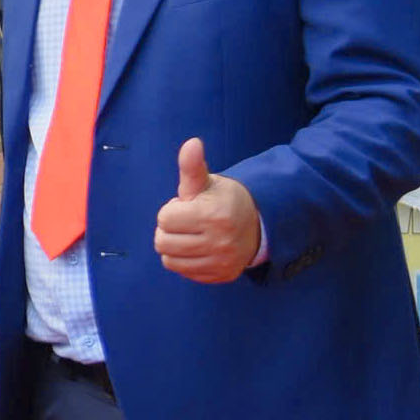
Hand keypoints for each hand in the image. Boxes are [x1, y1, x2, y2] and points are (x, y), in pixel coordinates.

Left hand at [154, 138, 261, 282]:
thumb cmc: (223, 199)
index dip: (171, 210)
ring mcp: (221, 262)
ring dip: (173, 246)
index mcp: (213, 215)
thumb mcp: (207, 182)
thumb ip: (192, 166)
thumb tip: (192, 143)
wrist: (256, 224)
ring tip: (191, 234)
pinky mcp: (221, 276)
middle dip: (169, 229)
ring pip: (169, 260)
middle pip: (162, 242)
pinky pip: (183, 271)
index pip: (164, 218)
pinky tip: (197, 248)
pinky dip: (184, 260)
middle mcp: (219, 242)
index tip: (188, 206)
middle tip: (188, 222)